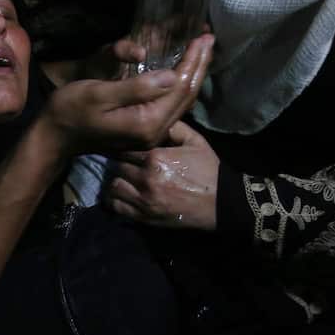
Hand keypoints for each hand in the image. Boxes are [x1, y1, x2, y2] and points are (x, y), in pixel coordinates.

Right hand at [41, 34, 211, 158]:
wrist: (54, 137)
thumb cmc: (70, 110)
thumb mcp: (99, 93)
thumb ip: (137, 87)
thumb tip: (172, 75)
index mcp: (146, 123)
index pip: (180, 88)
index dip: (193, 61)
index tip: (203, 37)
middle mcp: (154, 132)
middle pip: (186, 96)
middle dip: (199, 65)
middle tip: (209, 39)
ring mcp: (150, 134)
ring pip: (181, 102)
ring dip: (193, 75)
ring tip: (202, 51)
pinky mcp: (144, 131)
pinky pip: (170, 106)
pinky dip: (181, 86)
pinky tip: (183, 72)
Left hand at [105, 121, 219, 229]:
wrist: (221, 202)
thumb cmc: (207, 169)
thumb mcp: (195, 141)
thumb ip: (173, 127)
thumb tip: (155, 117)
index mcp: (155, 157)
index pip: (124, 148)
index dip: (122, 147)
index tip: (123, 147)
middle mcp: (145, 178)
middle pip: (117, 167)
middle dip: (119, 163)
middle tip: (123, 163)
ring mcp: (144, 200)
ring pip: (113, 186)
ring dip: (117, 181)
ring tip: (123, 178)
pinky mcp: (144, 217)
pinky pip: (117, 207)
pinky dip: (115, 200)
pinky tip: (122, 194)